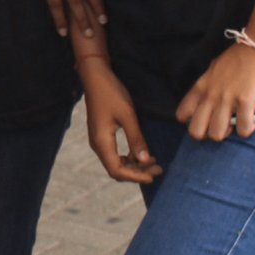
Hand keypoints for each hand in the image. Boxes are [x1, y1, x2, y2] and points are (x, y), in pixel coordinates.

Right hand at [81, 61, 162, 183]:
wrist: (95, 77)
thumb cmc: (111, 93)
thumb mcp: (127, 115)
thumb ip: (136, 138)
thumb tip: (144, 161)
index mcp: (102, 142)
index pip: (117, 170)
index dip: (135, 176)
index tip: (154, 175)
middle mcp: (98, 144)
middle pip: (116, 169)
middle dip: (137, 172)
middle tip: (159, 168)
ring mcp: (98, 140)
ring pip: (116, 162)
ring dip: (135, 165)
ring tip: (154, 161)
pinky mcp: (102, 135)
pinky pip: (115, 153)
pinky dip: (129, 156)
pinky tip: (143, 152)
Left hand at [176, 44, 254, 140]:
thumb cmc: (239, 56)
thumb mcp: (214, 69)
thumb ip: (209, 85)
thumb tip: (209, 96)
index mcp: (201, 87)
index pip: (182, 114)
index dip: (192, 122)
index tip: (205, 120)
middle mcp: (210, 95)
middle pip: (196, 131)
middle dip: (207, 134)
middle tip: (220, 127)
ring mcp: (227, 98)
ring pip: (216, 134)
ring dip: (227, 133)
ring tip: (236, 125)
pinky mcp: (246, 100)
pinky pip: (243, 127)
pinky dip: (248, 130)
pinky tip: (252, 123)